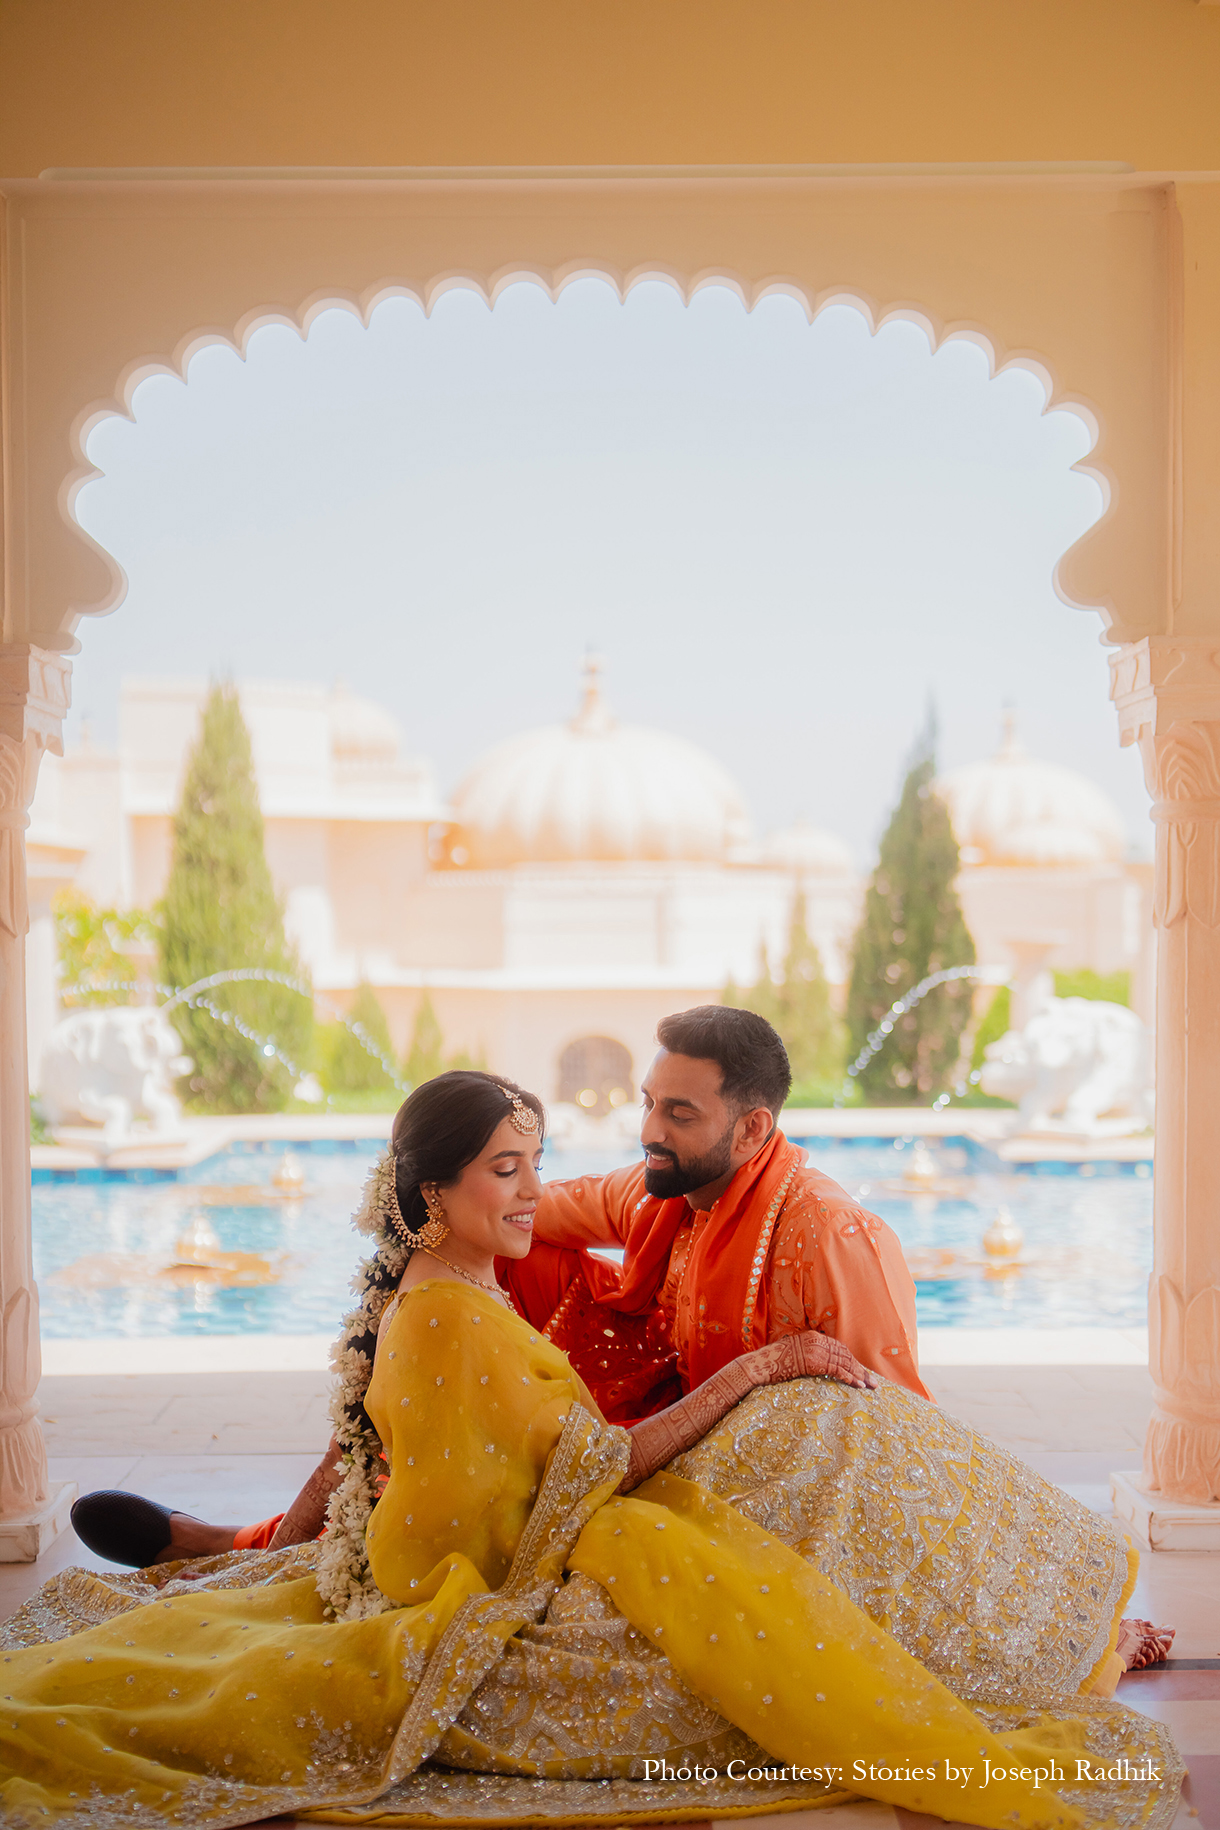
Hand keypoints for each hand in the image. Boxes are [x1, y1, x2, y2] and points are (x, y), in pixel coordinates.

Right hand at [747, 1330, 876, 1389]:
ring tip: (870, 1386)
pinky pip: (836, 1369)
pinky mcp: (812, 1361)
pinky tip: (857, 1385)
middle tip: (873, 1382)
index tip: (863, 1372)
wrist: (758, 1366)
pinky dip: (849, 1377)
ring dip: (858, 1374)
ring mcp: (814, 1349)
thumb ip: (810, 1358)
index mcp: (812, 1337)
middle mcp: (815, 1340)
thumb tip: (824, 1368)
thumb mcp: (794, 1356)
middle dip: (860, 1368)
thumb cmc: (773, 1364)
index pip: (839, 1348)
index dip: (853, 1361)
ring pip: (843, 1362)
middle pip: (844, 1354)